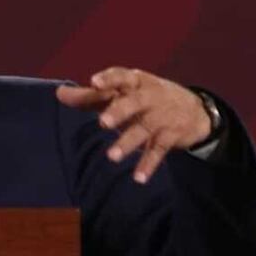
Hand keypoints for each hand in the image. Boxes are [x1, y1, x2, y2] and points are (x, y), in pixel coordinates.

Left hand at [55, 66, 210, 183]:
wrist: (196, 111)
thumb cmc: (146, 98)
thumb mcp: (122, 93)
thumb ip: (90, 96)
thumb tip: (59, 93)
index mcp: (135, 82)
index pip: (121, 76)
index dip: (108, 78)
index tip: (93, 82)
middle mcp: (149, 96)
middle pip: (134, 102)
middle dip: (119, 111)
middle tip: (102, 122)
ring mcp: (161, 117)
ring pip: (144, 129)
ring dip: (128, 143)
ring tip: (111, 157)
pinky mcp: (170, 136)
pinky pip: (158, 151)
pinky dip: (148, 165)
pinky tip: (138, 179)